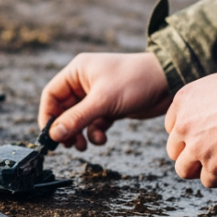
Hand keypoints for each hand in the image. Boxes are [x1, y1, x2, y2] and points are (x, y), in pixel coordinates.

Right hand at [38, 52, 171, 150]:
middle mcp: (85, 82)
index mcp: (77, 72)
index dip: (47, 115)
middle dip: (66, 128)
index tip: (50, 136)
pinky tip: (103, 137)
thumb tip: (54, 134)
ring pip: (79, 119)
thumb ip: (77, 118)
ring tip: (84, 145)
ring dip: (79, 133)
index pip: (51, 95)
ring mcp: (98, 95)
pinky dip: (95, 132)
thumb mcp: (103, 101)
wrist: (168, 81)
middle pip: (63, 109)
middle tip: (68, 145)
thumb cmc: (135, 81)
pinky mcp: (110, 106)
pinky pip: (94, 122)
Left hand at [164, 71, 216, 186]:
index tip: (207, 134)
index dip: (189, 134)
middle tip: (214, 151)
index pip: (173, 126)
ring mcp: (196, 147)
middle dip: (190, 153)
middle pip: (174, 149)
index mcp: (184, 100)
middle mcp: (184, 124)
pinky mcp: (213, 166)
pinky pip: (208, 180)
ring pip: (184, 169)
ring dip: (200, 168)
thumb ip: (209, 99)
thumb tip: (214, 110)